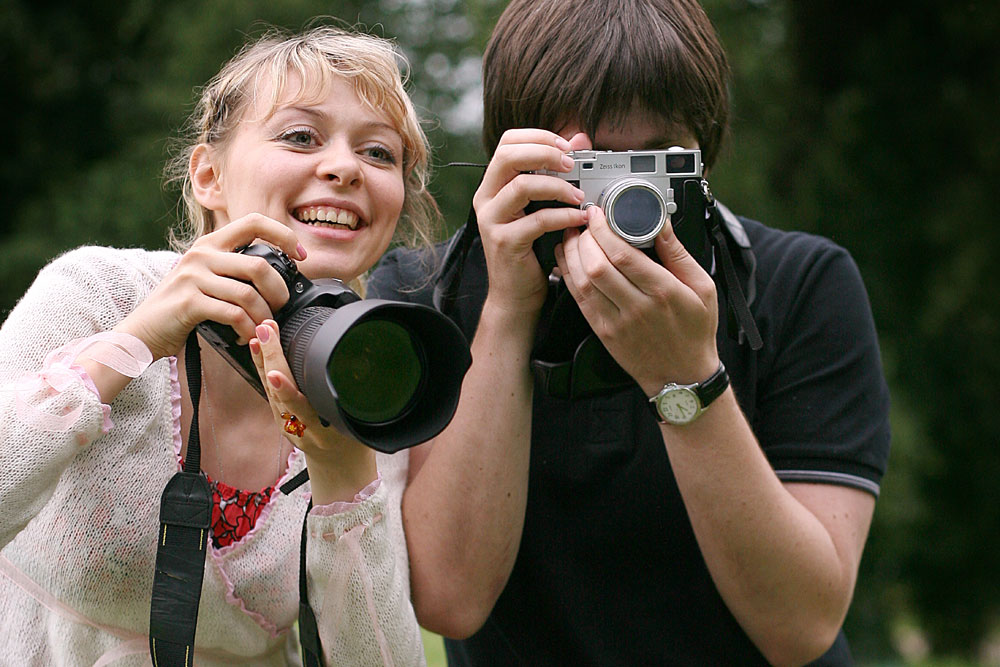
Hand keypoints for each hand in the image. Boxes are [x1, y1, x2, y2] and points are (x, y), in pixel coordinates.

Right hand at [114, 213, 305, 360]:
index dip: (283, 235)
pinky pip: (234, 315)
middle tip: (280, 308)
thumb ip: (233, 269)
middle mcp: (201, 255)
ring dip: (264, 317)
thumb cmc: (181, 308)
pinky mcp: (189, 302)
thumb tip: (277, 275)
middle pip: (259, 266)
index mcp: (210, 244)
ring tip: (261, 328)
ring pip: (249, 295)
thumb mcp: (206, 278)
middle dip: (279, 292)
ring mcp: (193, 277)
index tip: (300, 255)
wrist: (141, 332)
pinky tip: (245, 337)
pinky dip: (246, 330)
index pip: (254, 222)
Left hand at [249, 319, 374, 501]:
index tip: (276, 372)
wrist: (339, 469)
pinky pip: (268, 392)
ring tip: (260, 335)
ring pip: (269, 391)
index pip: (300, 410)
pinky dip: (263, 369)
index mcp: (322, 433)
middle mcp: (300, 429)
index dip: (287, 391)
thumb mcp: (360, 424)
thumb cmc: (353, 444)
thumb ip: (357, 401)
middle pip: (279, 393)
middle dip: (272, 360)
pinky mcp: (280, 419)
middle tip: (267, 331)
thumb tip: (366, 368)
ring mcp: (287, 425)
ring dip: (263, 360)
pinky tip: (259, 350)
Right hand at [472, 129, 590, 314]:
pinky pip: (537, 220)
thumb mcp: (541, 206)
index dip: (538, 137)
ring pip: (521, 185)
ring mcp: (492, 220)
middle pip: (508, 156)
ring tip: (579, 196)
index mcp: (493, 185)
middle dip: (545, 153)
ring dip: (557, 186)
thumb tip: (580, 139)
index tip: (566, 145)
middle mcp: (486, 199)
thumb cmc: (530, 250)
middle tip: (571, 163)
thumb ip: (556, 173)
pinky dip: (563, 216)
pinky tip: (579, 219)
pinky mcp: (505, 242)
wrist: (515, 295)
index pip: (507, 143)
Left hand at [554, 205, 719, 394]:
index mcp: (663, 292)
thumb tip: (661, 223)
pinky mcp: (603, 331)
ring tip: (572, 236)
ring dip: (571, 254)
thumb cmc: (695, 332)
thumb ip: (679, 253)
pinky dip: (568, 276)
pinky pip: (579, 299)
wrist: (682, 377)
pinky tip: (568, 260)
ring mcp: (617, 321)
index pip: (623, 255)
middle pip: (597, 265)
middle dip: (584, 237)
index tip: (598, 214)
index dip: (604, 230)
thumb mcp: (703, 287)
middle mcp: (637, 307)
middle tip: (583, 222)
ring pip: (582, 281)